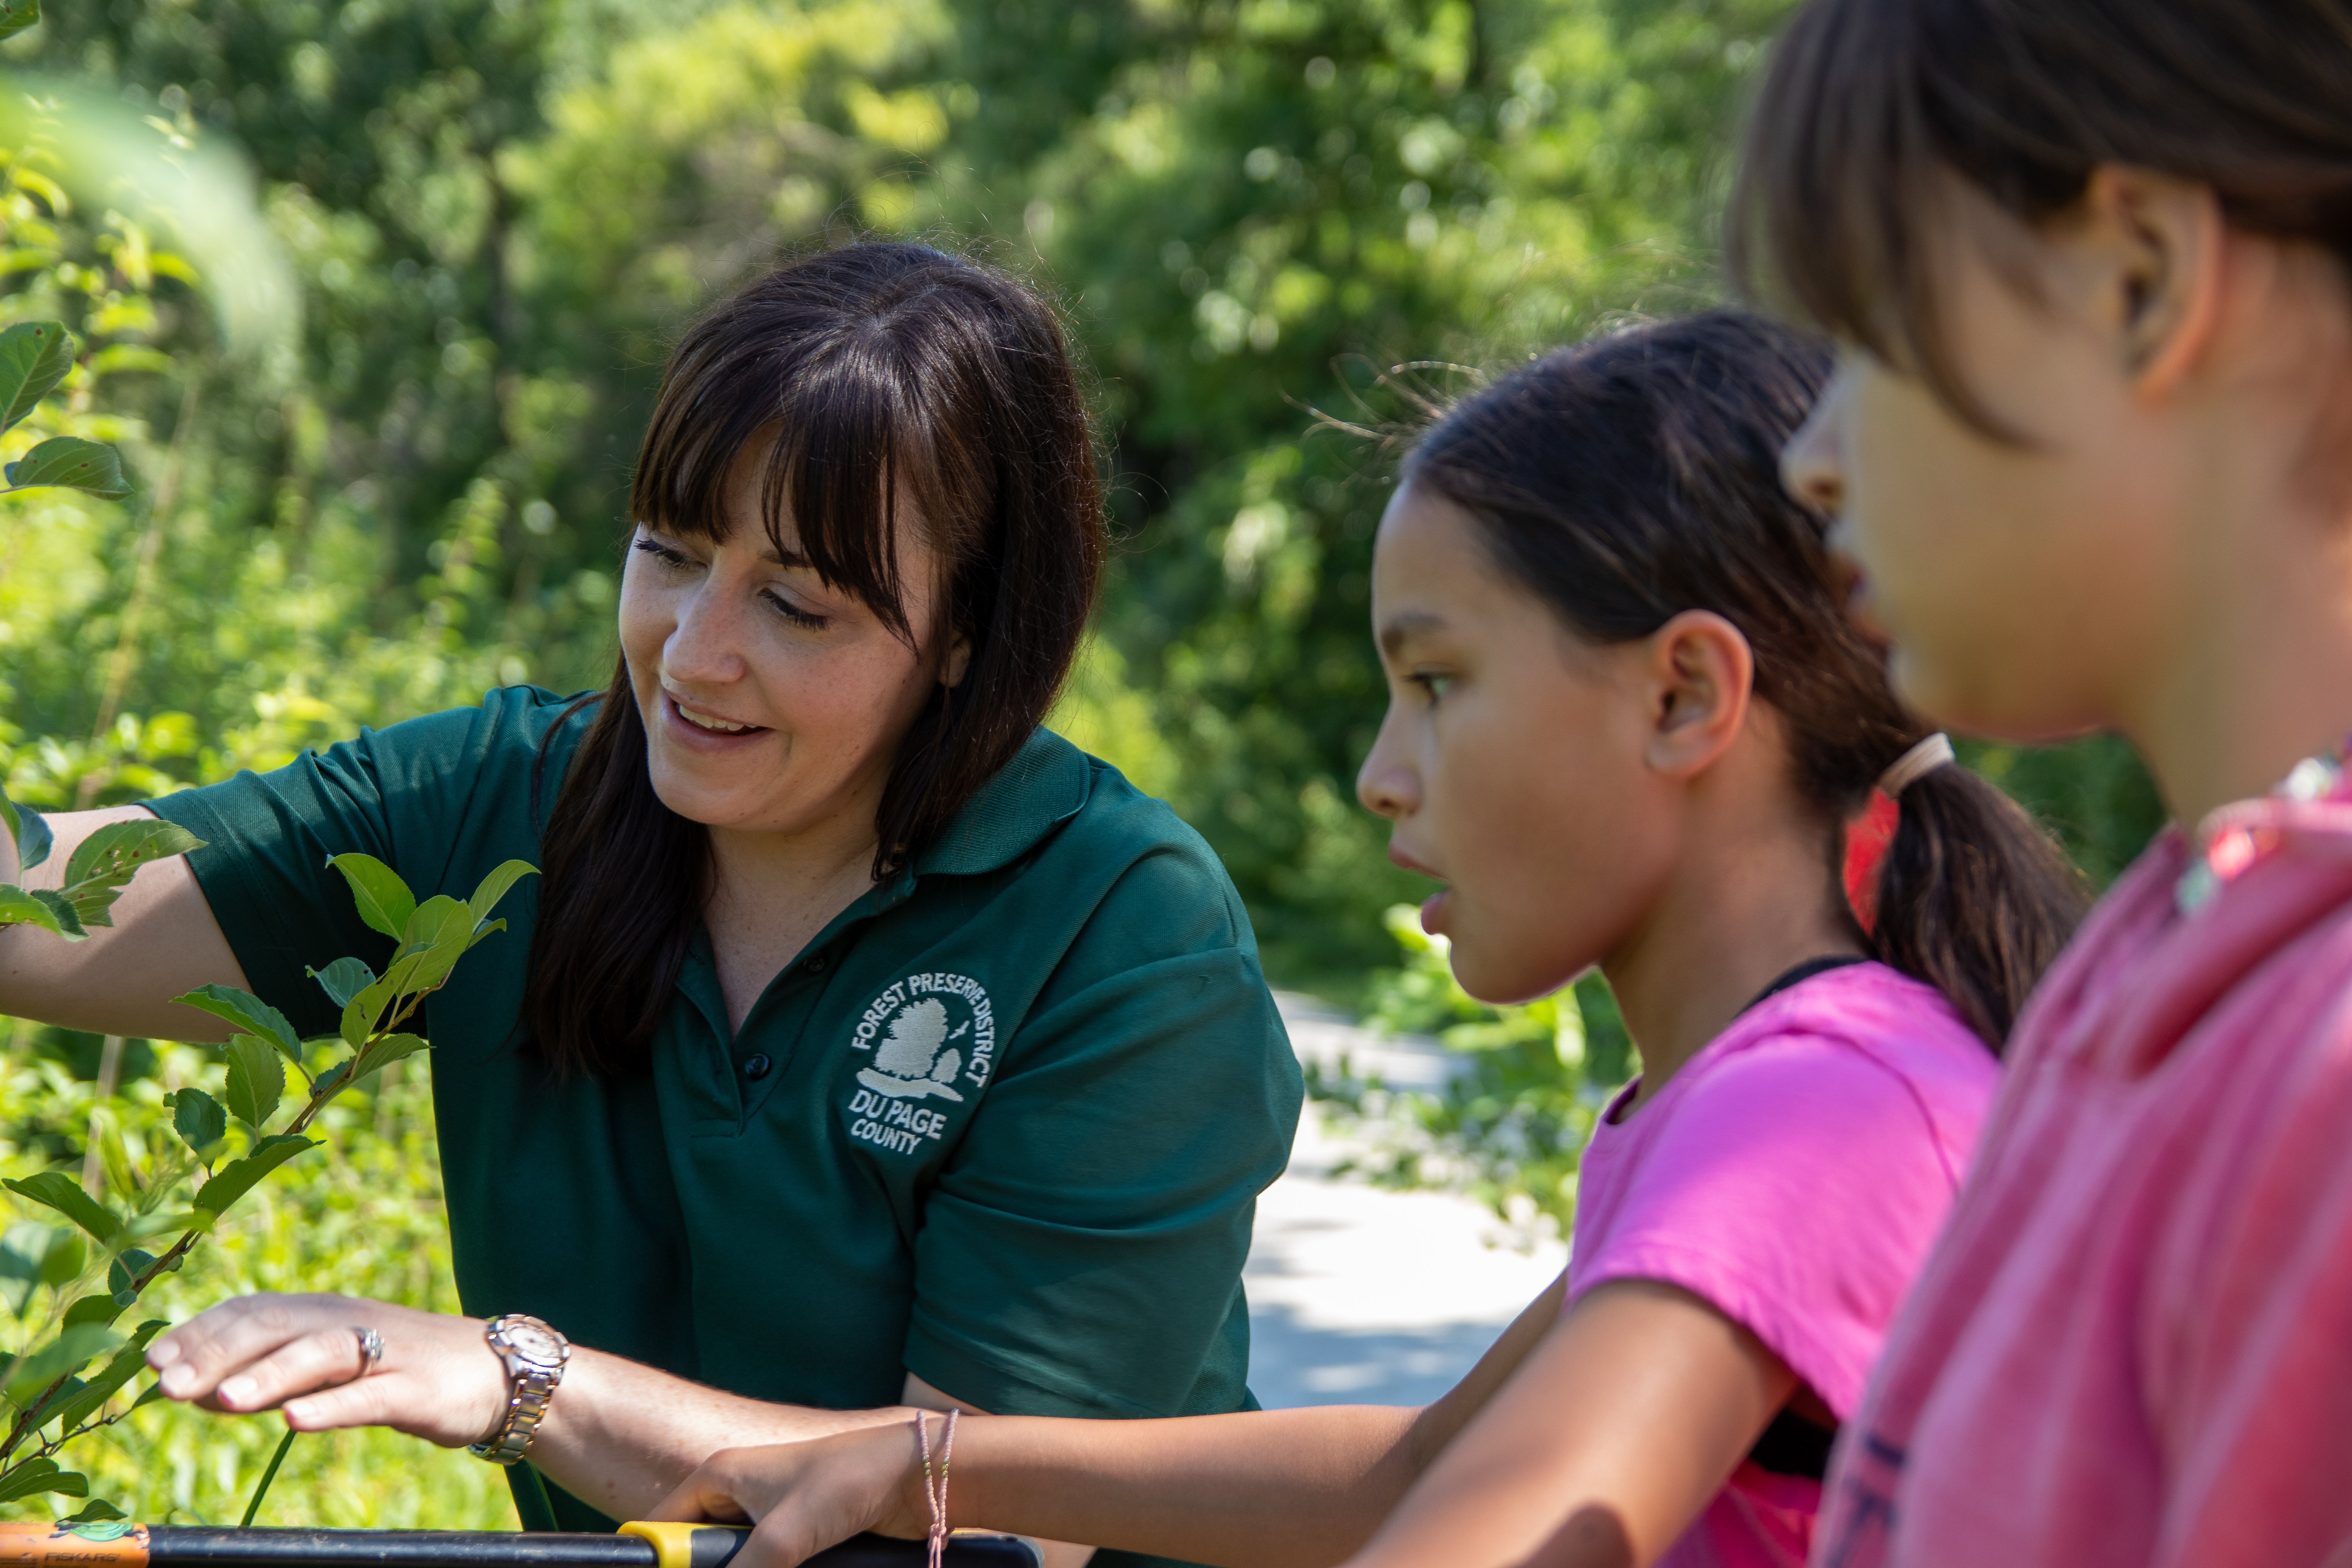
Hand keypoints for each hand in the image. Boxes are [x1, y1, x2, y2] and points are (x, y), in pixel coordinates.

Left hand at [146, 1292, 508, 1447]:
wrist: (492, 1371)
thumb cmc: (397, 1369)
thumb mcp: (328, 1366)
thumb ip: (267, 1374)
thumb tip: (194, 1389)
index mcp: (323, 1312)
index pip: (252, 1311)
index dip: (201, 1332)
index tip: (151, 1360)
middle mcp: (348, 1322)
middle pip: (277, 1327)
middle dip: (217, 1354)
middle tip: (166, 1385)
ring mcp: (384, 1354)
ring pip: (320, 1354)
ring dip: (269, 1375)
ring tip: (223, 1400)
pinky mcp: (414, 1389)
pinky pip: (369, 1397)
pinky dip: (331, 1407)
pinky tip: (296, 1422)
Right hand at [649, 1421, 934, 1567]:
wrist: (918, 1477)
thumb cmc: (850, 1482)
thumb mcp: (785, 1535)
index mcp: (720, 1476)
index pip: (664, 1527)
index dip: (661, 1560)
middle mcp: (740, 1493)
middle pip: (699, 1552)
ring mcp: (772, 1516)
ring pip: (737, 1562)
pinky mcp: (801, 1537)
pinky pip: (768, 1564)